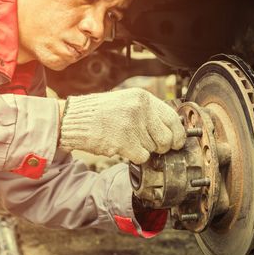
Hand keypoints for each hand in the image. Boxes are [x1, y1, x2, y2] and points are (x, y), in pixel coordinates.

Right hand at [58, 88, 185, 163]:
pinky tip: (123, 147)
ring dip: (143, 149)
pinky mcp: (124, 142)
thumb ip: (148, 112)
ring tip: (128, 140)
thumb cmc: (100, 112)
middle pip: (166, 138)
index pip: (173, 118)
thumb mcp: (127, 101)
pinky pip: (142, 157)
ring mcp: (132, 126)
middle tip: (150, 145)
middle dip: (161, 146)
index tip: (177, 142)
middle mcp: (140, 109)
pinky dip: (135, 156)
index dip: (178, 134)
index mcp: (143, 97)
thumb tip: (171, 129)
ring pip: (153, 148)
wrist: (74, 119)